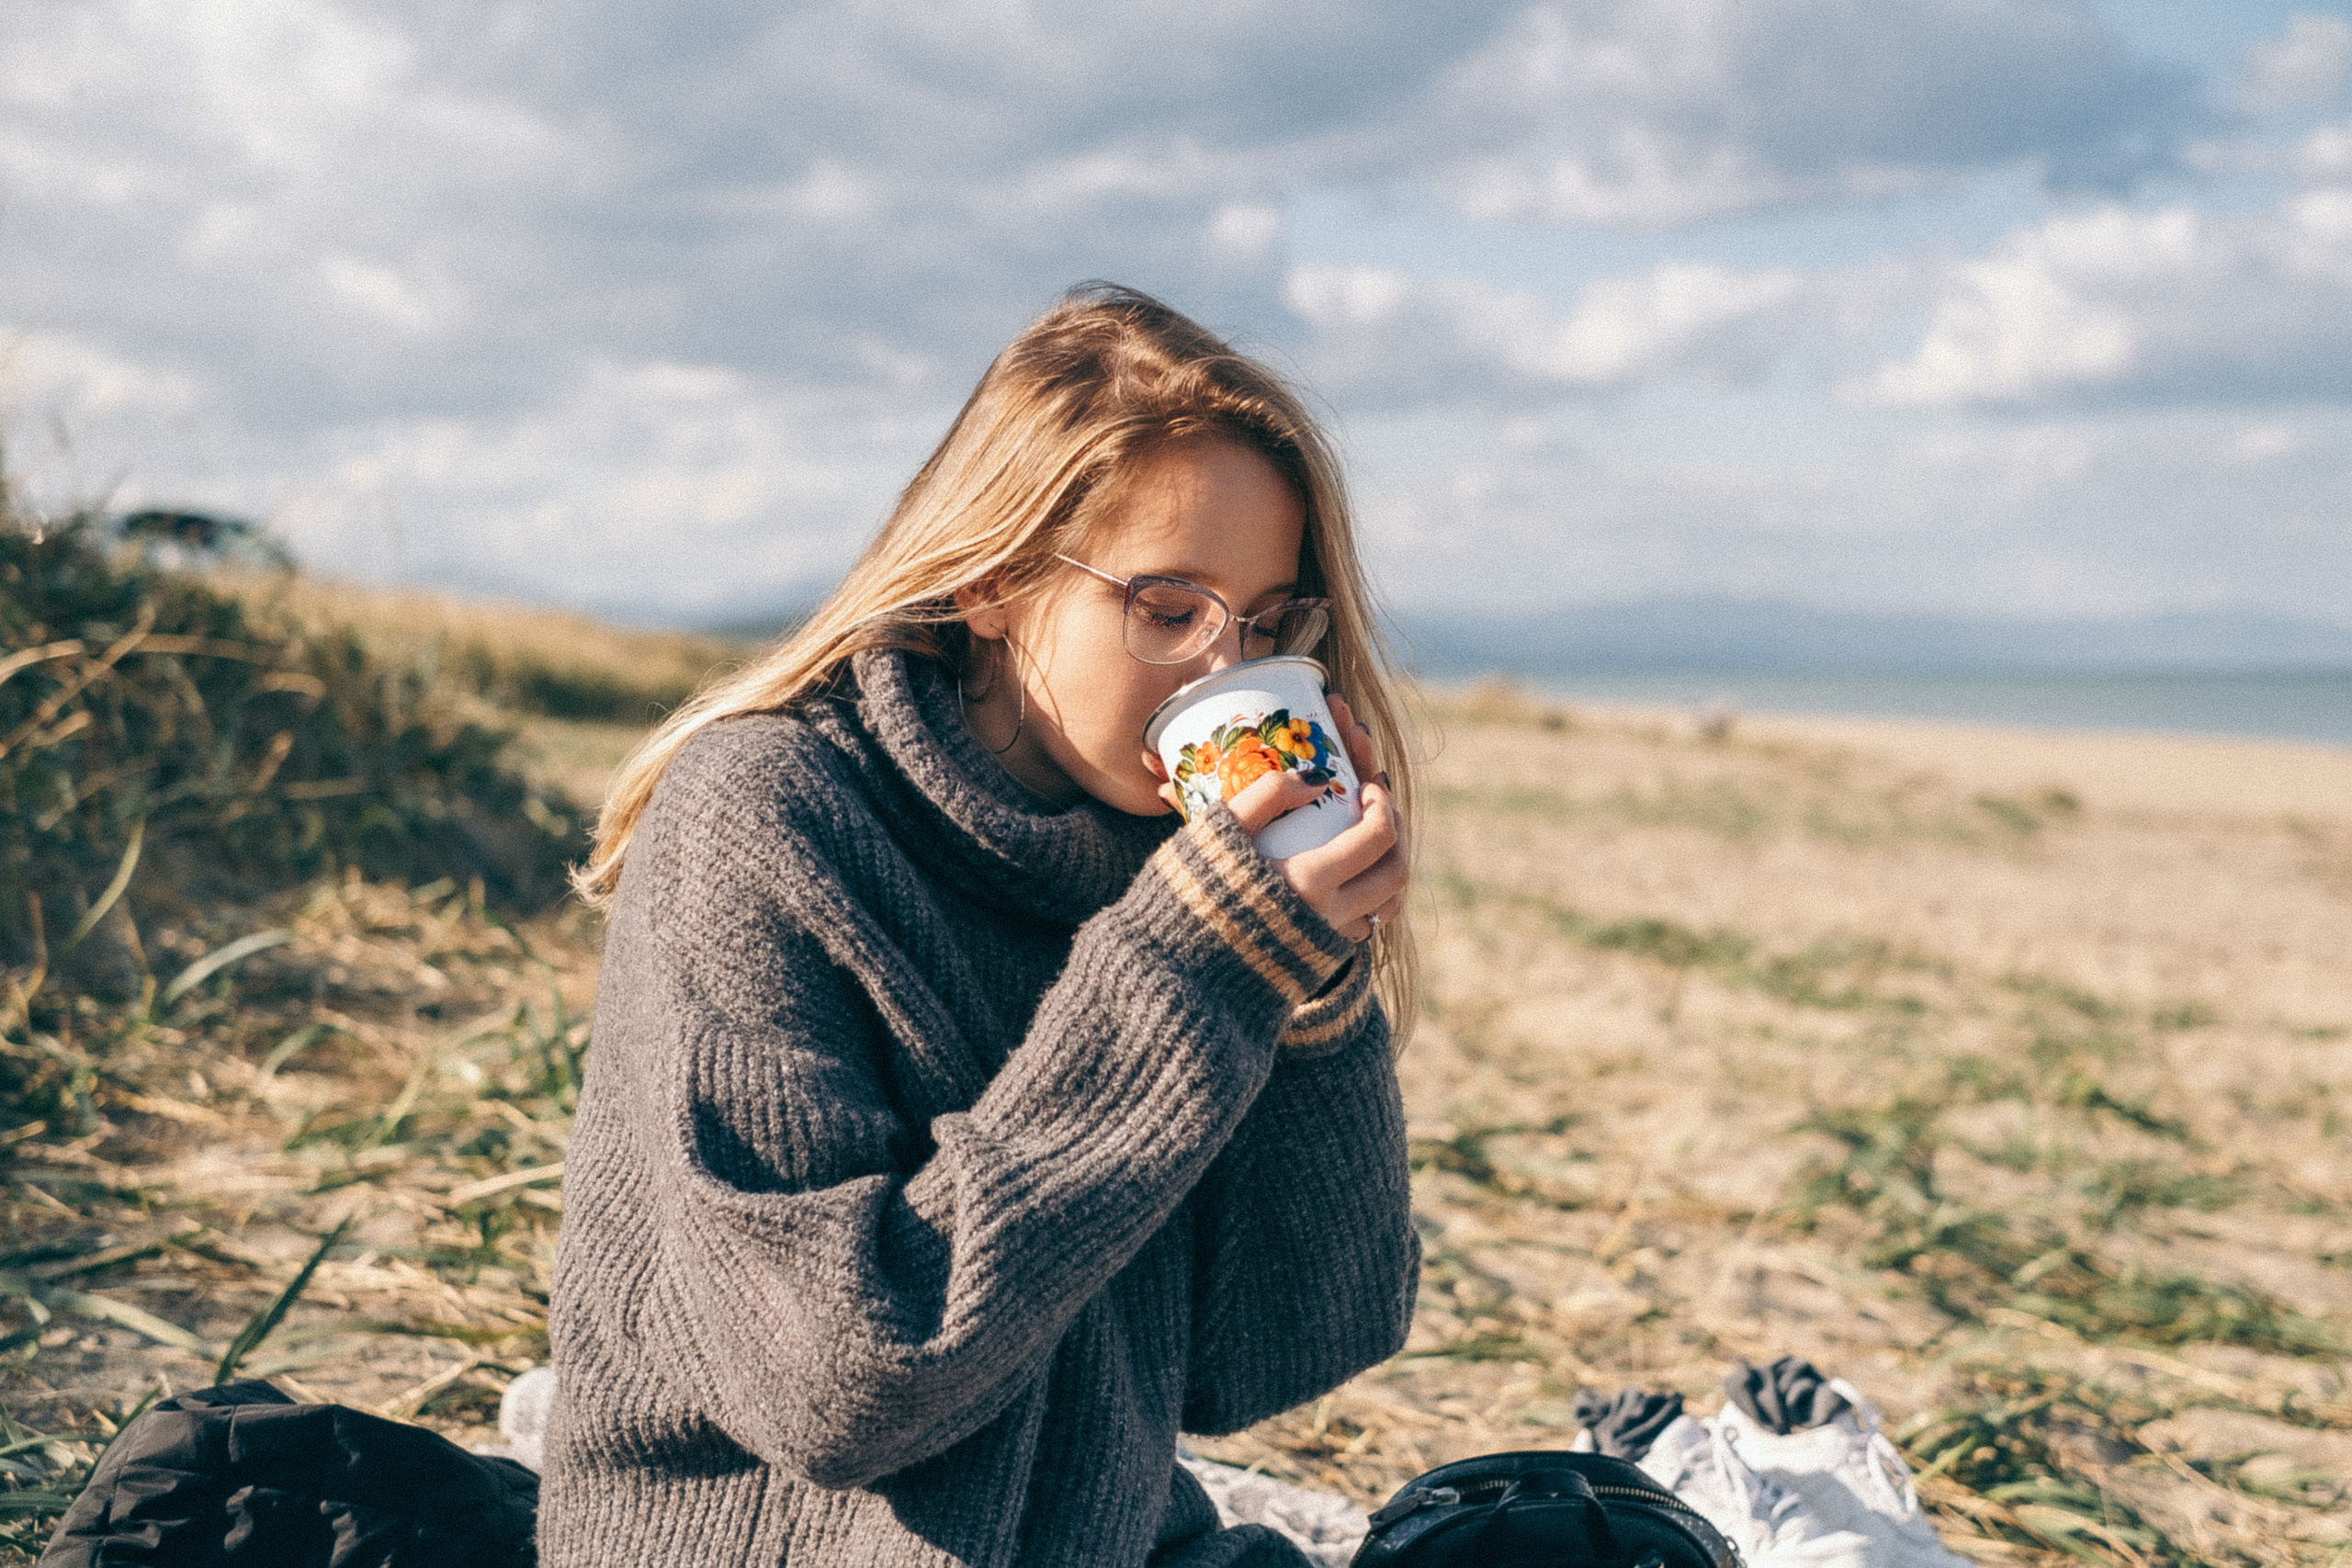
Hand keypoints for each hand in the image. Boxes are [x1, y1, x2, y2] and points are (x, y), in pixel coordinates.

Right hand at [1148, 693, 1405, 942]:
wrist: (1167, 979)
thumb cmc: (1184, 898)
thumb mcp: (1216, 833)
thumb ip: (1265, 795)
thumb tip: (1316, 780)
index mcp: (1309, 883)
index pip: (1378, 837)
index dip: (1382, 802)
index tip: (1366, 782)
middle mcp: (1329, 920)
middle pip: (1395, 874)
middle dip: (1396, 831)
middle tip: (1375, 805)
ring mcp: (1325, 946)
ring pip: (1385, 907)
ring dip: (1387, 868)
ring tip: (1369, 841)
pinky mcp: (1315, 964)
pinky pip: (1358, 927)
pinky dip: (1364, 898)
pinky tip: (1341, 877)